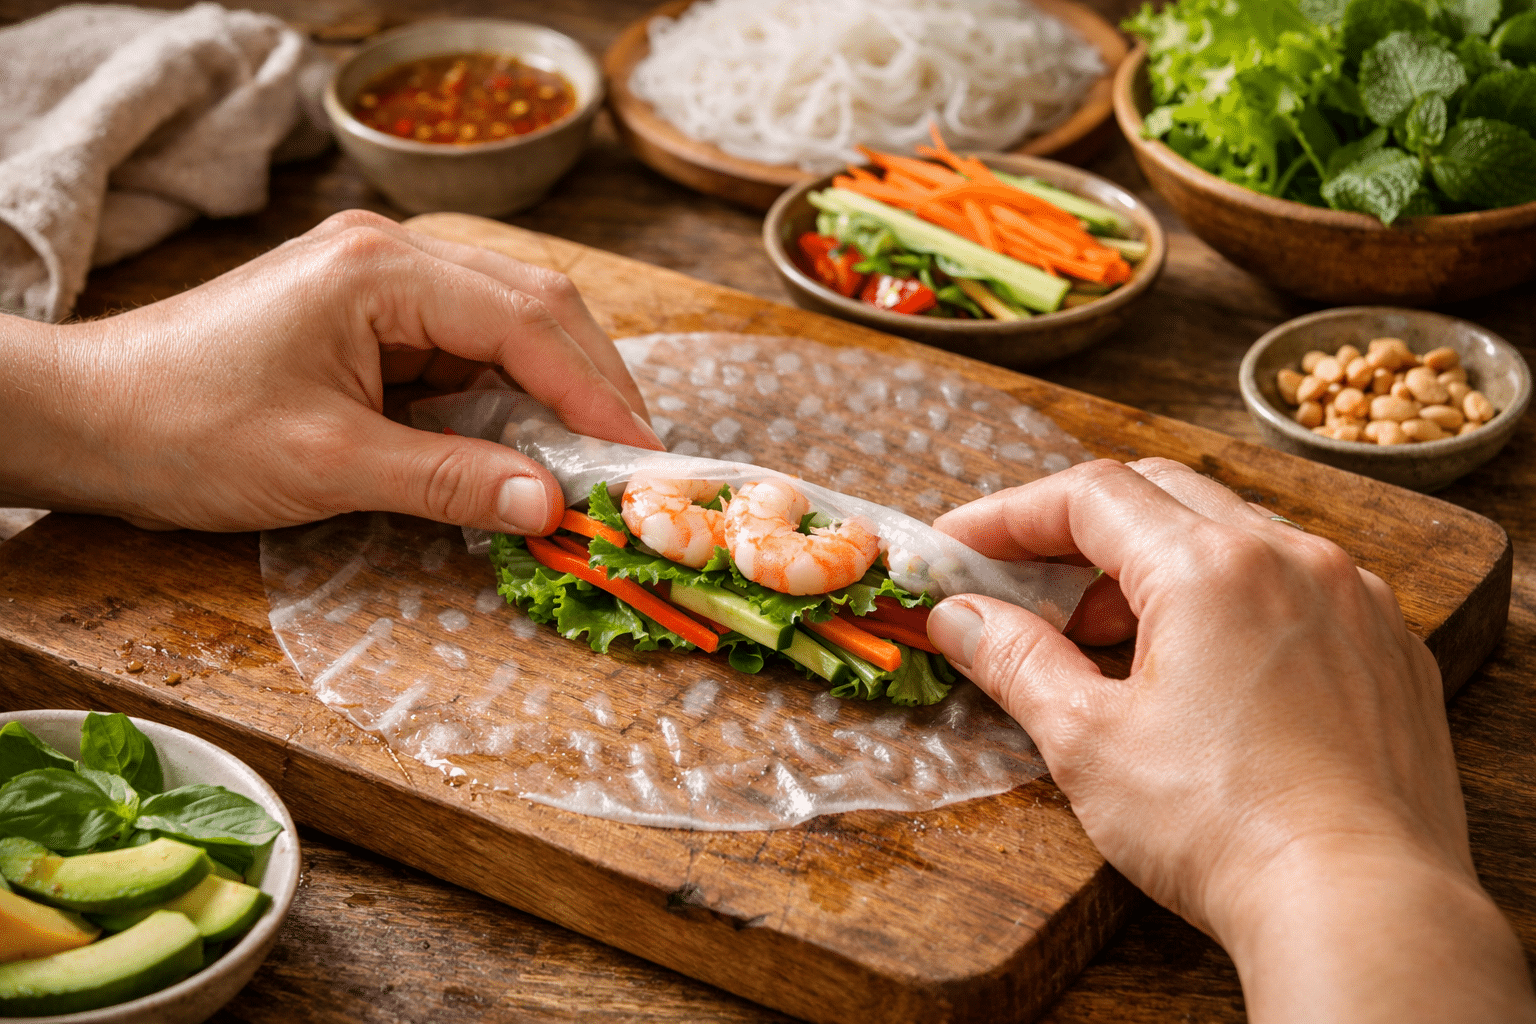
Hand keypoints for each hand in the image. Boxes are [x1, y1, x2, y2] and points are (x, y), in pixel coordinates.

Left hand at [0, 211, 661, 532]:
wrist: (91, 418)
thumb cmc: (189, 429)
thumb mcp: (328, 463)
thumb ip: (449, 479)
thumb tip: (550, 506)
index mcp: (382, 269)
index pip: (526, 321)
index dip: (595, 393)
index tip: (642, 458)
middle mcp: (392, 256)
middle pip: (534, 305)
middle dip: (592, 382)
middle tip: (636, 459)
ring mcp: (382, 282)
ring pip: (509, 324)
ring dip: (557, 389)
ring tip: (597, 456)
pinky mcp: (372, 318)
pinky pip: (468, 351)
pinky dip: (509, 398)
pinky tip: (529, 443)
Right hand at [927, 458, 1534, 1023]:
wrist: (1363, 909)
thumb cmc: (1226, 829)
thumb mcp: (1089, 742)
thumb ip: (1016, 662)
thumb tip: (959, 619)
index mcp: (1211, 567)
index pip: (1089, 497)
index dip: (1010, 515)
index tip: (962, 544)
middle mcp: (1292, 558)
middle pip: (1162, 494)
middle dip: (1080, 529)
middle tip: (1024, 579)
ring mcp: (1353, 598)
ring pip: (1234, 533)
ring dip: (1156, 562)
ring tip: (1107, 635)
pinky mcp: (1388, 647)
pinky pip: (1295, 584)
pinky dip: (1231, 596)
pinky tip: (1202, 664)